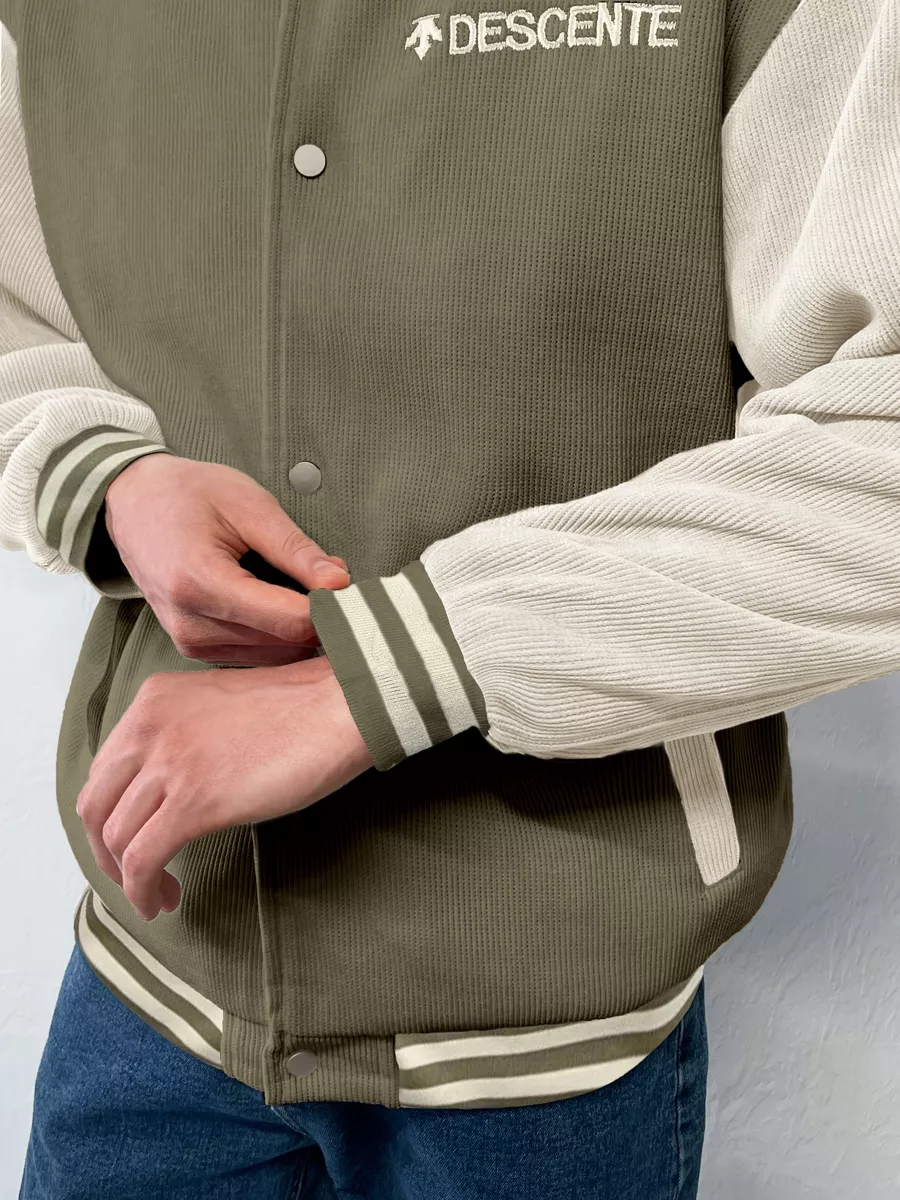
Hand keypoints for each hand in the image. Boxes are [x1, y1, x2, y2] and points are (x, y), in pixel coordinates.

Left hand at [75, 654, 373, 920]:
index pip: (105, 769)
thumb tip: (173, 787)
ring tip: (158, 896)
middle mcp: (148, 727)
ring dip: (128, 878)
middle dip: (107, 850)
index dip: (112, 814)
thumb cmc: (299, 708)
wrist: (340, 706)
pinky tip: (163, 902)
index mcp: (153, 701)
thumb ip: (184, 734)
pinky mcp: (194, 801)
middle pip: (96, 804)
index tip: (135, 838)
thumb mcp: (219, 706)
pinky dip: (142, 890)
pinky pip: (143, 859)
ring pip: (115, 837)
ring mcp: (168, 763)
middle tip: (135, 875)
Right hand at [104, 453, 350, 664]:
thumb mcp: (249, 505)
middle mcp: (191, 625)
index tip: (354, 592)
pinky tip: (283, 601)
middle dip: (321, 617)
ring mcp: (191, 642)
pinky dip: (280, 634)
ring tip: (307, 585)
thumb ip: (296, 550)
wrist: (133, 503)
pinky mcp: (196, 649)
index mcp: (199, 583)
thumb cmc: (187, 494)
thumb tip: (340, 583)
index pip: (288, 621)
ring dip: (301, 628)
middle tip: (336, 581)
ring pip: (275, 655)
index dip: (332, 610)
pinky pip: (257, 654)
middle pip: (286, 643)